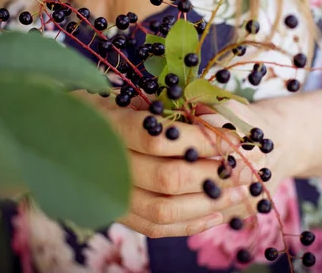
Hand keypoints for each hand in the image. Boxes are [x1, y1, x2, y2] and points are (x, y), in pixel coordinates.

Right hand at [80, 92, 284, 237]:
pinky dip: (191, 224)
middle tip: (248, 168)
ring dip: (209, 202)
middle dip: (215, 174)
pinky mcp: (118, 214)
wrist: (73, 132)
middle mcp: (106, 164)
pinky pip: (156, 228)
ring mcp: (110, 194)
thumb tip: (215, 120)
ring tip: (241, 191)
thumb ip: (170, 103)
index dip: (202, 141)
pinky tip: (218, 213)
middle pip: (167, 178)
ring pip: (165, 210)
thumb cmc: (116, 105)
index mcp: (110, 125)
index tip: (235, 141)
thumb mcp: (136, 92)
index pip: (160, 139)